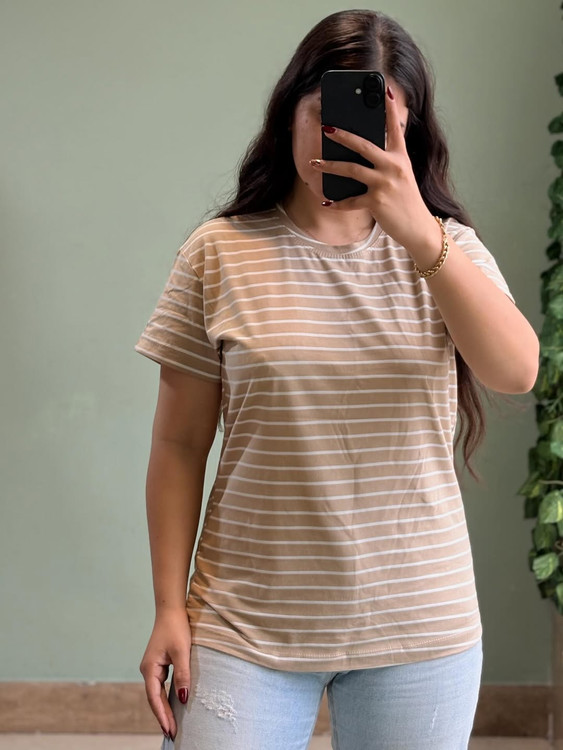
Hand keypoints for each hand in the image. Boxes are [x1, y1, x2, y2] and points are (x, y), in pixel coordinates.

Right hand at [139, 608, 191, 741]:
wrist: (171, 610)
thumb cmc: (176, 628)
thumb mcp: (182, 651)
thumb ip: (183, 675)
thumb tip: (183, 698)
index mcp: (150, 668)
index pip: (155, 698)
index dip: (162, 715)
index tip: (170, 730)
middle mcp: (148, 670)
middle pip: (154, 698)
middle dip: (163, 716)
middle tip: (172, 733)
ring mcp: (152, 667)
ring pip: (157, 693)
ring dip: (164, 708)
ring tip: (172, 725)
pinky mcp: (158, 663)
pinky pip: (160, 685)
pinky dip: (165, 697)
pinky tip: (172, 705)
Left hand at [311, 86, 437, 252]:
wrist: (418, 228)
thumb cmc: (406, 201)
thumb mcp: (401, 176)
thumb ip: (386, 162)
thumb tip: (359, 152)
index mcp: (401, 157)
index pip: (395, 127)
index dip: (389, 108)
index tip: (382, 88)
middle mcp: (394, 166)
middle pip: (363, 145)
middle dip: (342, 136)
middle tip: (326, 128)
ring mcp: (385, 184)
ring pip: (351, 170)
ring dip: (329, 166)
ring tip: (314, 163)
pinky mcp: (377, 202)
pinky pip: (350, 201)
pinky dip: (337, 203)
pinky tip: (326, 202)